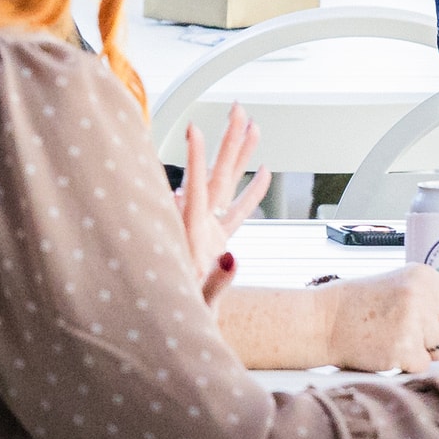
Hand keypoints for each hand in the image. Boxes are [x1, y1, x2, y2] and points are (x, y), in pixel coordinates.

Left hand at [173, 106, 272, 302]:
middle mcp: (200, 227)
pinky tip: (265, 171)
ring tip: (254, 125)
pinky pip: (238, 210)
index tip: (193, 127)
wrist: (173, 330)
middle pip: (218, 175)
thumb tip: (233, 259)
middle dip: (229, 141)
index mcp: (193, 236)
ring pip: (229, 185)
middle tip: (239, 108)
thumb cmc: (183, 316)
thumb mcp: (200, 302)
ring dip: (242, 155)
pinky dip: (253, 191)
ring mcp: (209, 232)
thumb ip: (217, 283)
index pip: (196, 189)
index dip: (196, 158)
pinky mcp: (217, 243)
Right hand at [325, 266, 438, 371]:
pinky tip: (386, 349)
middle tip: (412, 335)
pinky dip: (407, 364)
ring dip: (423, 351)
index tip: (423, 322)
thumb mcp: (400, 287)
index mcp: (424, 275)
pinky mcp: (403, 347)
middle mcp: (422, 294)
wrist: (323, 320)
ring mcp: (412, 320)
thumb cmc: (360, 306)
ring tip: (395, 338)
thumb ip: (436, 301)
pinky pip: (423, 365)